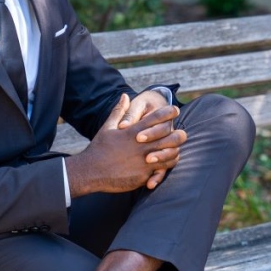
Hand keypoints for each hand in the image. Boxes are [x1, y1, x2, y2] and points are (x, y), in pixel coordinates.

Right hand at [65, 94, 185, 196]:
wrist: (90, 171)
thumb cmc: (99, 148)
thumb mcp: (108, 127)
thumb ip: (119, 111)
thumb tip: (125, 95)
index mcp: (134, 131)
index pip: (157, 117)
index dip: (169, 111)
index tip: (175, 110)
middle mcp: (142, 144)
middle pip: (171, 136)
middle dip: (179, 133)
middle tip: (179, 133)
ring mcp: (145, 160)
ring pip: (172, 153)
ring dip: (174, 150)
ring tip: (173, 149)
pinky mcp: (144, 174)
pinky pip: (163, 169)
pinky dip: (167, 165)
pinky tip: (165, 163)